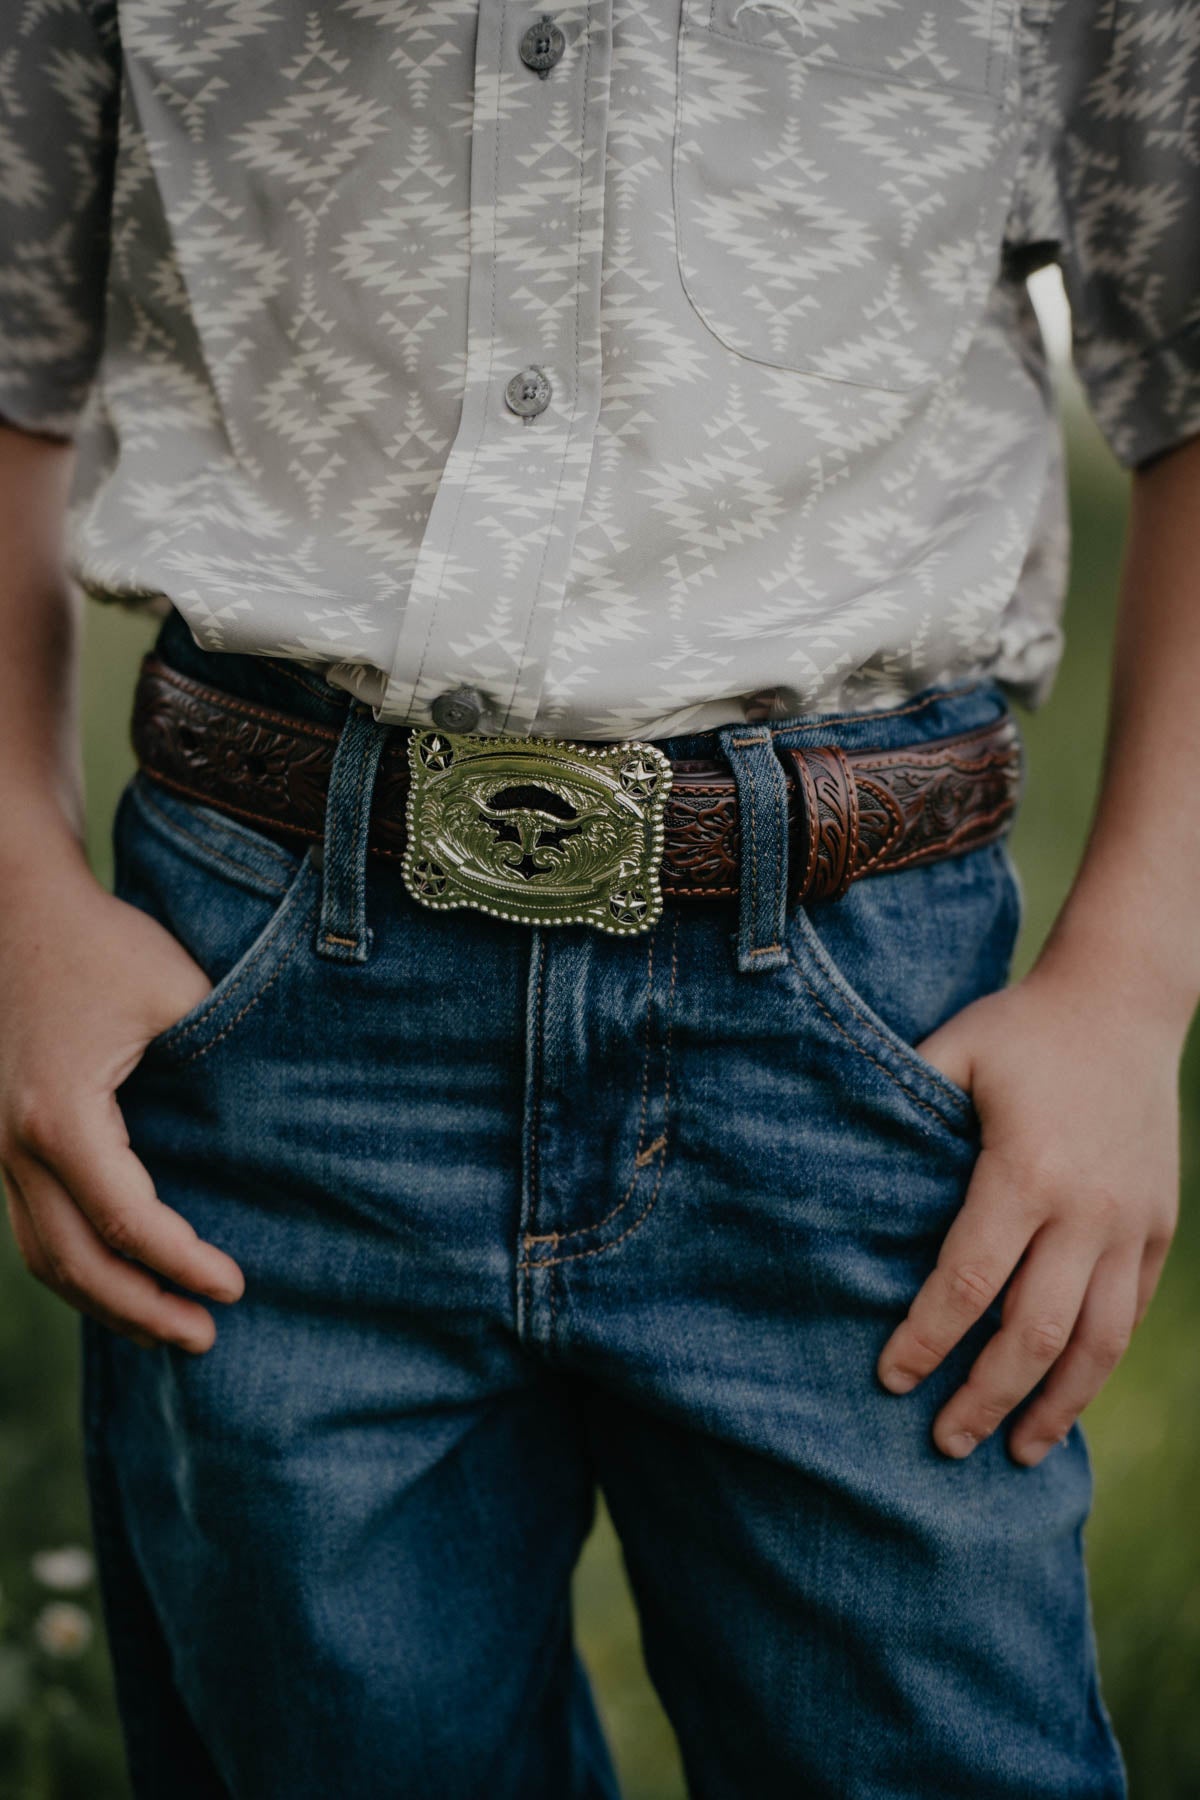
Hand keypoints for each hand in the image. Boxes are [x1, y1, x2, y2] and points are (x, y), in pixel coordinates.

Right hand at [0, 846, 243, 1352]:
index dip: (182, 1263)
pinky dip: (79, 1265)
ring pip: (43, 1255)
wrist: (21, 908)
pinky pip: (36, 1225)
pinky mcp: (7, 1140)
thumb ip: (223, 1055)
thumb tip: (283, 1119)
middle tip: (206, 1337)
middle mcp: (17, 1144)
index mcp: (61, 1115)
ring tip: (168, 1330)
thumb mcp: (177, 991)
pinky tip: (126, 1281)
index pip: (126, 1219)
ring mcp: (2, 1147)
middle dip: (141, 1309)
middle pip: (74, 1261)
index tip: (236, 1287)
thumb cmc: (104, 945)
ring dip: (105, 1301)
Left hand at [875, 956, 1180, 1465]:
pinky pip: (1129, 1315)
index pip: (968, 1282)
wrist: (1123, 999)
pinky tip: (1067, 1400)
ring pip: (1097, 1343)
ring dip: (1055, 1406)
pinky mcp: (1158, 1228)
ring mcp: (1131, 1224)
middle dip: (985, 1398)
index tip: (890, 1380)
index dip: (927, 1340)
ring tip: (1016, 1455)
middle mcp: (1086, 1210)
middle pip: (1034, 1333)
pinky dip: (1098, 1366)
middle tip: (942, 1443)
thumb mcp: (954, 1050)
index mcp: (1026, 1171)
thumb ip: (902, 1108)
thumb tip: (834, 1166)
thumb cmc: (1021, 1027)